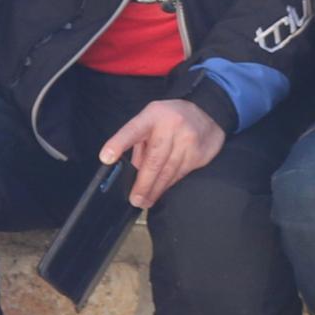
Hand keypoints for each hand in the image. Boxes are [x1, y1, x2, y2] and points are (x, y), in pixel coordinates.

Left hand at [100, 97, 227, 210]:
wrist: (208, 113)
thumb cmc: (171, 119)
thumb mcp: (151, 122)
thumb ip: (139, 144)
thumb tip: (131, 172)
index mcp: (152, 116)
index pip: (132, 130)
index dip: (118, 144)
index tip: (106, 157)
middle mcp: (170, 126)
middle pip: (154, 160)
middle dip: (143, 183)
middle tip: (135, 199)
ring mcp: (187, 140)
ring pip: (168, 171)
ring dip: (155, 190)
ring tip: (145, 201)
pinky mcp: (198, 153)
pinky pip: (180, 174)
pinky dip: (168, 185)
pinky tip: (161, 191)